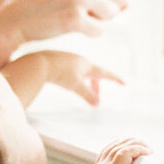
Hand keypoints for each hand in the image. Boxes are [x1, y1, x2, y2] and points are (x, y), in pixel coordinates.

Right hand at [0, 0, 163, 67]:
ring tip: (65, 18)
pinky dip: (87, 35)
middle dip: (105, 12)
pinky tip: (64, 28)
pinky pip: (98, 32)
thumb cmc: (34, 2)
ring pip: (111, 17)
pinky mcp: (75, 17)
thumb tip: (126, 6)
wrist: (4, 17)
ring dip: (95, 24)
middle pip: (119, 1)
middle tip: (74, 12)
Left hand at [3, 50, 123, 108]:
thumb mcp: (76, 86)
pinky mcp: (60, 61)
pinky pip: (72, 70)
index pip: (104, 73)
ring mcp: (69, 59)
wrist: (39, 62)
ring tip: (82, 90)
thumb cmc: (58, 73)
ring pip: (82, 72)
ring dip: (86, 82)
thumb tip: (97, 103)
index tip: (124, 83)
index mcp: (86, 64)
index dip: (115, 79)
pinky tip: (67, 81)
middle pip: (93, 73)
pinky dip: (75, 78)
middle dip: (97, 85)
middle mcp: (80, 60)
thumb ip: (87, 94)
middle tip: (97, 97)